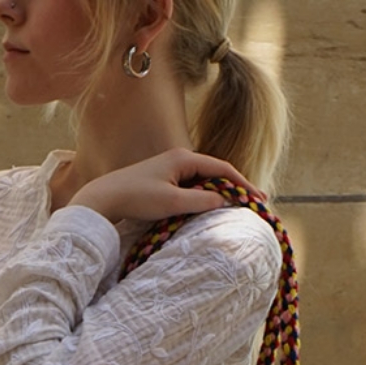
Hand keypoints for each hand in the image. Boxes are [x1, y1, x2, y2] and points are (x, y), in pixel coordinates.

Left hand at [69, 148, 264, 223]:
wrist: (105, 198)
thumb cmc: (137, 198)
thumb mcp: (173, 202)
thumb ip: (201, 201)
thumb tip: (226, 200)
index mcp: (185, 158)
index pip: (223, 169)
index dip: (243, 184)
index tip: (260, 199)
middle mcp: (180, 158)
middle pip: (216, 172)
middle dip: (236, 187)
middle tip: (255, 202)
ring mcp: (172, 168)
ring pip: (205, 180)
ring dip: (222, 191)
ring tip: (239, 205)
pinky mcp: (165, 179)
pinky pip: (193, 185)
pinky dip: (207, 195)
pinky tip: (213, 205)